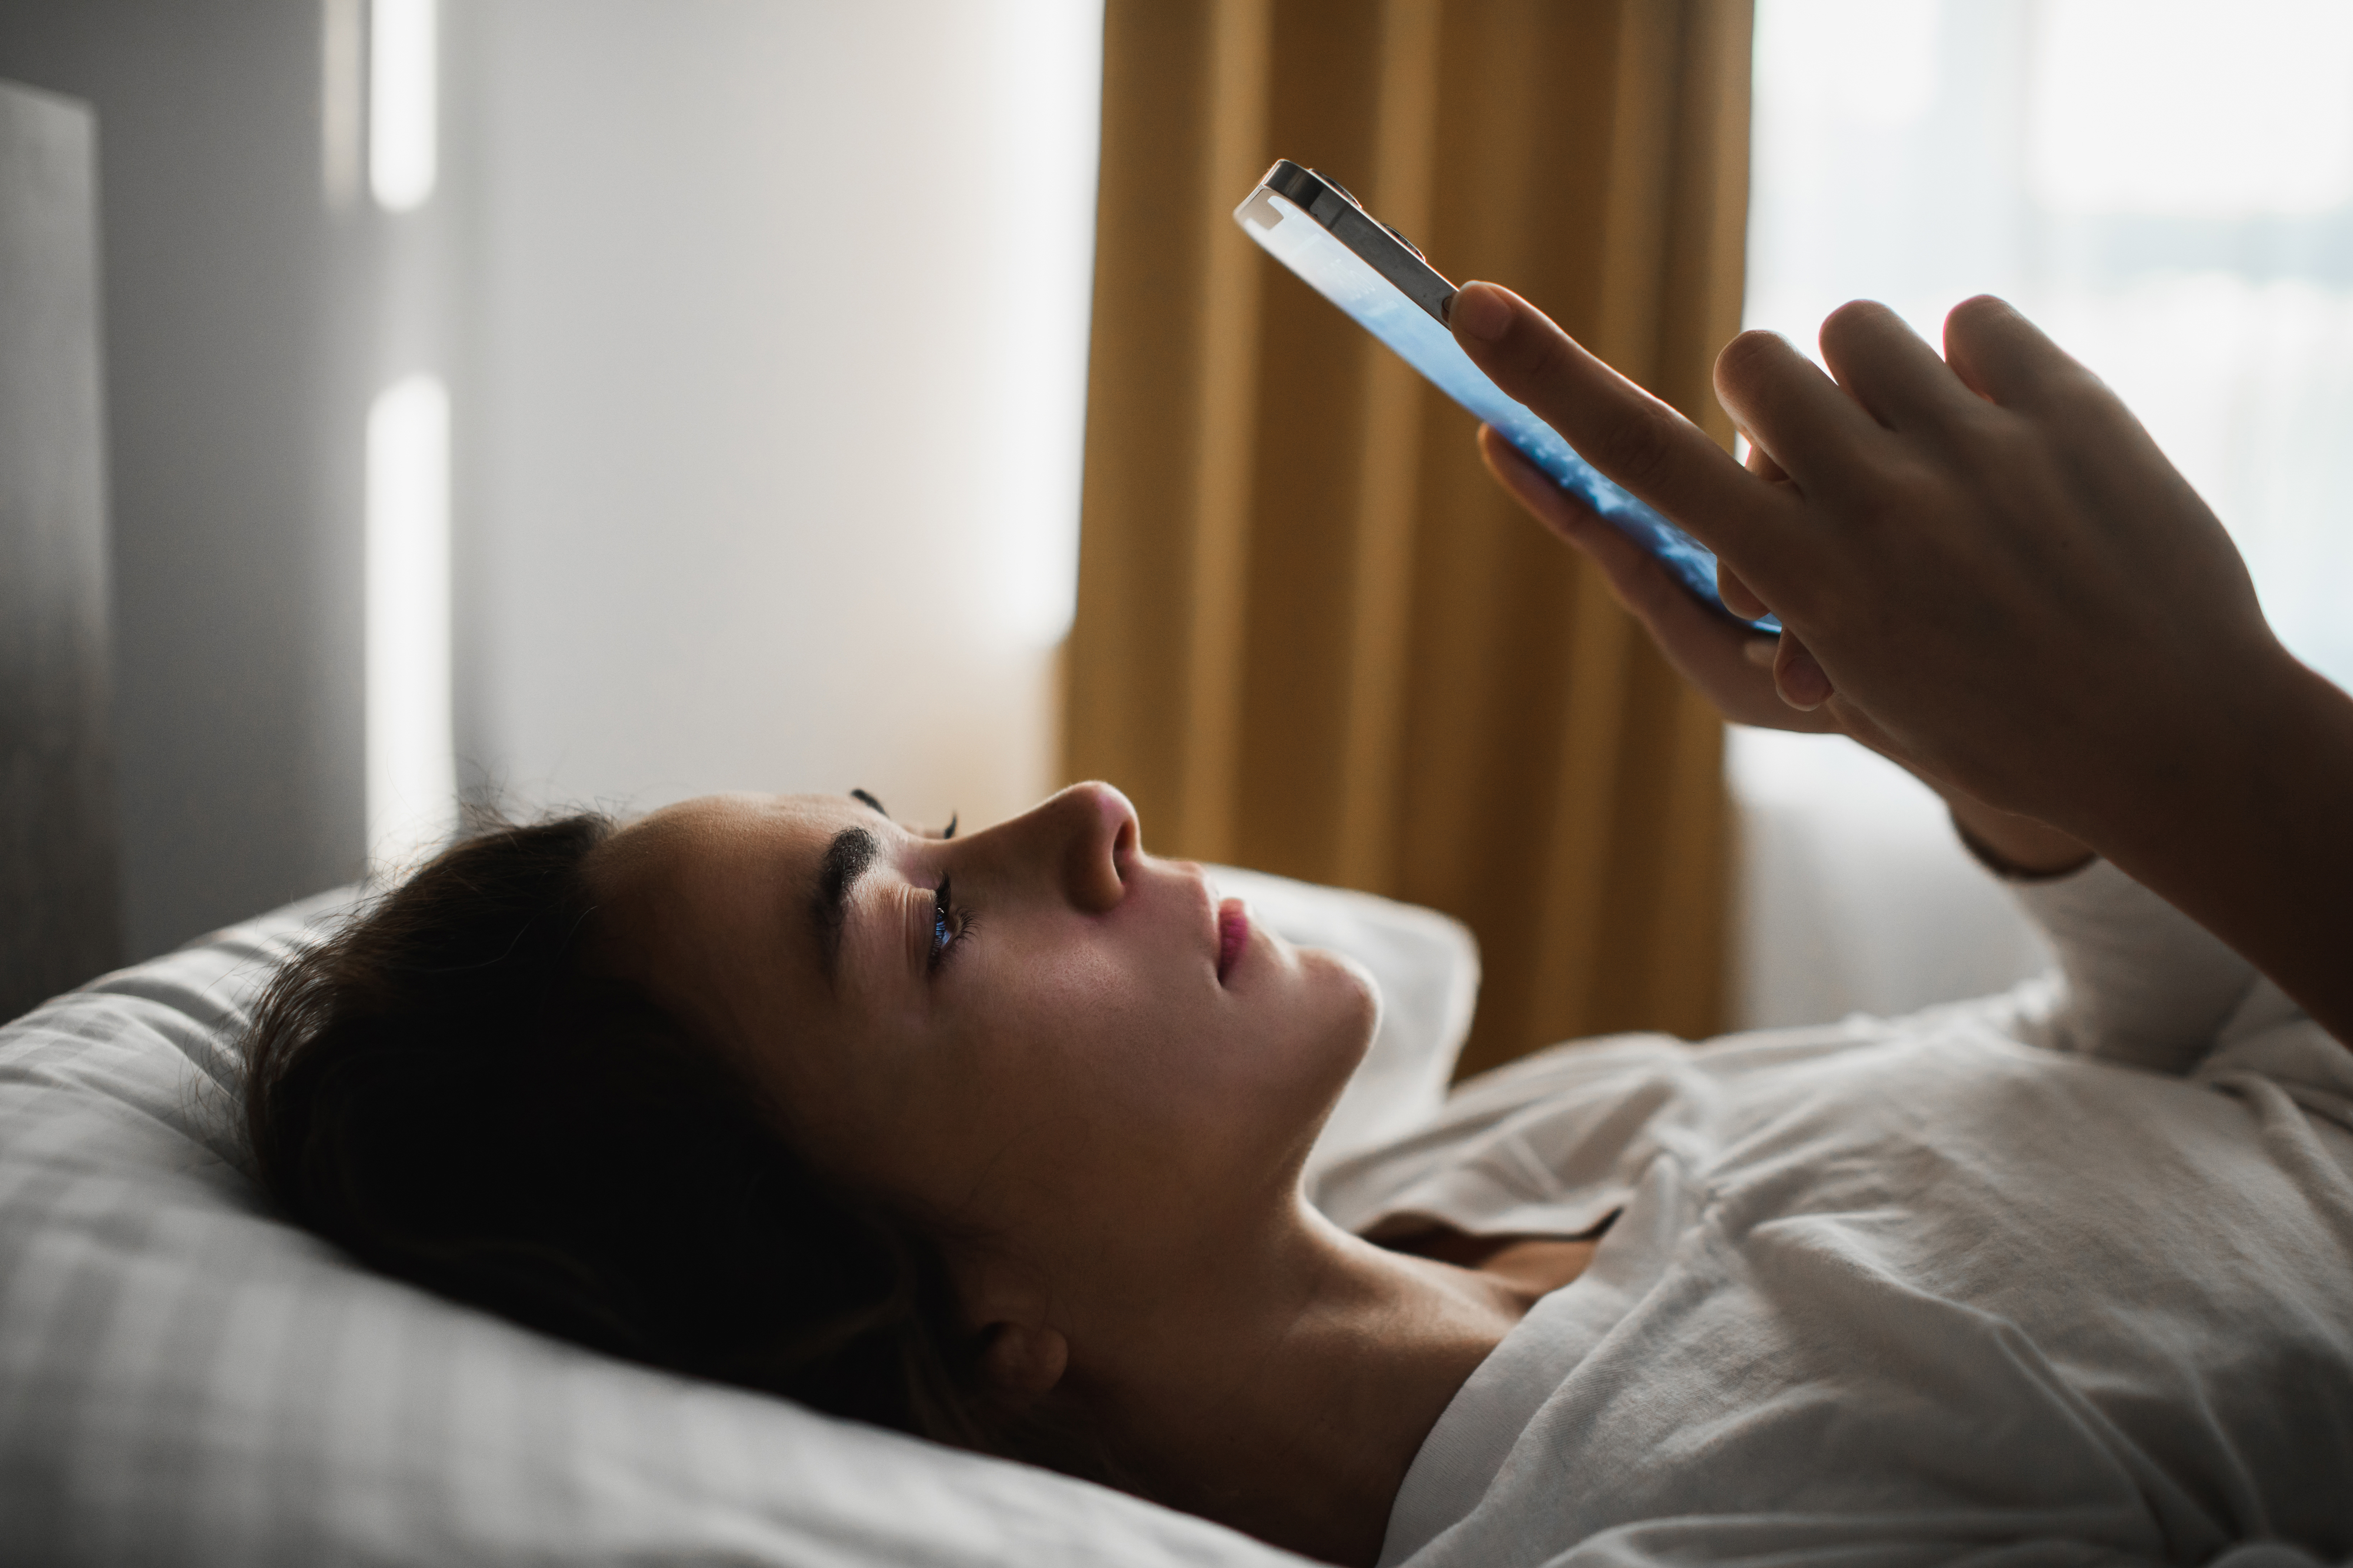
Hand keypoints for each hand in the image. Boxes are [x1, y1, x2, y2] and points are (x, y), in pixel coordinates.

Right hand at [1451, 282, 2287, 833]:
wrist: (2160, 739)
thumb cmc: (1954, 716)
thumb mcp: (1812, 685)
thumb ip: (1725, 599)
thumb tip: (1659, 524)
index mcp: (1802, 580)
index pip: (1642, 461)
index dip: (1549, 381)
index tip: (1475, 311)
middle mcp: (1879, 508)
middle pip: (1754, 361)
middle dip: (1767, 402)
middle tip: (1827, 479)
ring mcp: (1983, 453)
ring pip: (1856, 330)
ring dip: (1868, 387)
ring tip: (1924, 472)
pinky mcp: (2069, 411)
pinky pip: (1968, 320)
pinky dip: (1971, 368)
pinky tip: (2003, 447)